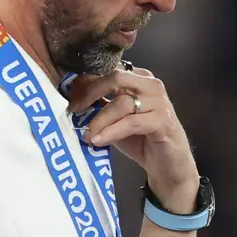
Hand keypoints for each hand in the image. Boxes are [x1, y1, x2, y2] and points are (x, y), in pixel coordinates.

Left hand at [66, 66, 199, 209]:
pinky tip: (98, 141)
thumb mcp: (115, 119)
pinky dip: (111, 131)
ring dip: (99, 120)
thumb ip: (100, 105)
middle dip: (91, 93)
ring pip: (122, 103)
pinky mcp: (162, 121)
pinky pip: (131, 122)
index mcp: (140, 79)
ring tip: (87, 134)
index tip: (70, 95)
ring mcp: (159, 102)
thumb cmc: (141, 140)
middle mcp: (151, 85)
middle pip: (116, 78)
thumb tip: (73, 95)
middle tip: (74, 109)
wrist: (167, 165)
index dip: (87, 81)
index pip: (110, 71)